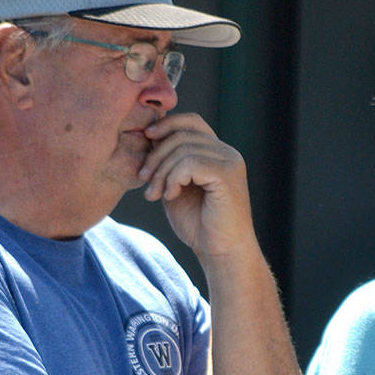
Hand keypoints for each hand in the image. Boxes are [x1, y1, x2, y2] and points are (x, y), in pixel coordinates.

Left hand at [139, 114, 254, 260]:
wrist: (221, 253)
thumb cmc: (199, 225)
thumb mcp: (176, 188)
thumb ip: (169, 164)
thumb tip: (150, 137)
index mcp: (217, 152)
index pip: (191, 121)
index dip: (166, 125)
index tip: (146, 139)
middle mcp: (227, 153)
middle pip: (182, 134)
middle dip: (156, 156)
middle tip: (144, 180)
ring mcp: (230, 162)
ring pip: (183, 148)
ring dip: (162, 172)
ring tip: (156, 194)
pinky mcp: (227, 175)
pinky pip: (190, 163)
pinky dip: (173, 178)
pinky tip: (171, 196)